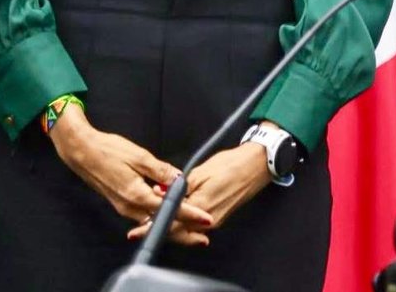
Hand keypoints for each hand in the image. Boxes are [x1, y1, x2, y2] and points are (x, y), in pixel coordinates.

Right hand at [47, 104, 212, 237]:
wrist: (82, 152)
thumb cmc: (108, 151)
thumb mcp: (140, 156)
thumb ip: (161, 171)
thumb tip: (180, 180)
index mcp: (136, 196)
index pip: (169, 209)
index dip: (190, 214)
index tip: (206, 218)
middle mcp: (129, 207)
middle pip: (160, 223)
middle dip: (184, 228)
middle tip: (203, 231)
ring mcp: (123, 207)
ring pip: (152, 220)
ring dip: (171, 222)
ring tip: (192, 223)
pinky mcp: (121, 202)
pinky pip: (144, 214)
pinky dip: (158, 215)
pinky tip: (169, 209)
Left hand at [128, 140, 272, 246]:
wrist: (257, 165)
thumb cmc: (232, 164)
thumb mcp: (201, 171)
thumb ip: (179, 186)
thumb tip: (159, 193)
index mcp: (201, 206)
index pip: (171, 223)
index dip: (152, 227)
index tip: (137, 230)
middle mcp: (208, 219)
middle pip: (177, 231)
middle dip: (159, 228)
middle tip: (141, 226)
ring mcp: (215, 220)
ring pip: (186, 229)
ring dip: (171, 225)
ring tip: (156, 218)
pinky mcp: (220, 217)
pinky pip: (196, 225)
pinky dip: (183, 222)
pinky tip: (177, 214)